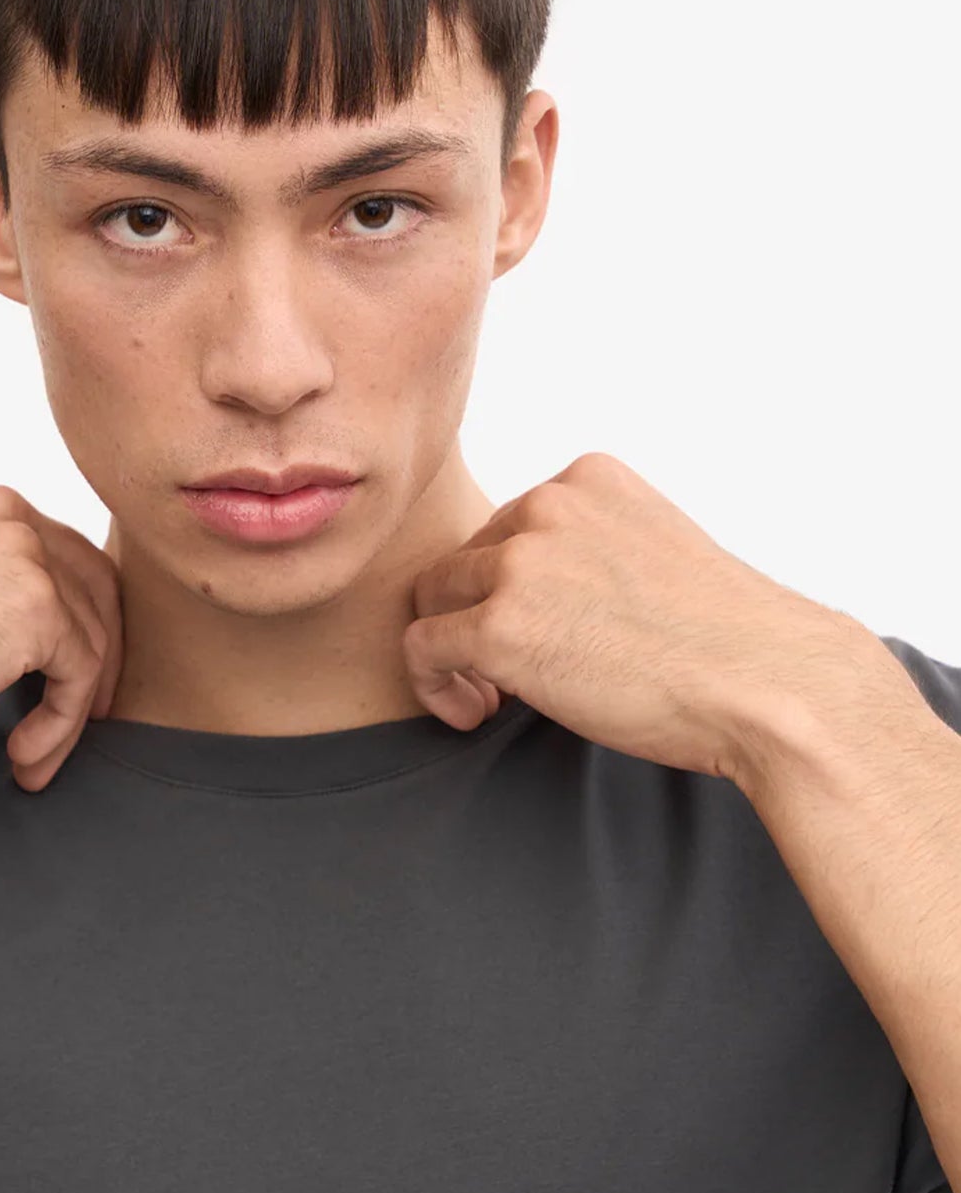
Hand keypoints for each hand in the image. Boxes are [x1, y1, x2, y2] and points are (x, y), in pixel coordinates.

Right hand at [0, 467, 123, 790]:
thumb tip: (32, 623)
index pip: (55, 553)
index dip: (68, 623)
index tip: (56, 680)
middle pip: (92, 588)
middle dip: (89, 662)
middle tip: (70, 720)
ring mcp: (19, 550)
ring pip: (93, 638)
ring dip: (69, 708)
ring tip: (30, 755)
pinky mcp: (34, 607)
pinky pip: (81, 676)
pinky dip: (60, 728)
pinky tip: (22, 758)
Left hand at [403, 450, 867, 781]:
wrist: (770, 683)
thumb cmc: (728, 642)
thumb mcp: (655, 554)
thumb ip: (591, 551)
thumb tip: (537, 597)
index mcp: (590, 478)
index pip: (509, 526)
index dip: (510, 588)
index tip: (541, 635)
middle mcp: (549, 504)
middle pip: (464, 561)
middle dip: (477, 617)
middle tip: (511, 677)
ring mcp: (521, 563)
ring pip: (434, 600)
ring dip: (452, 652)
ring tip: (492, 698)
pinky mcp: (499, 627)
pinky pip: (421, 650)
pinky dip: (435, 687)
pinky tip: (476, 715)